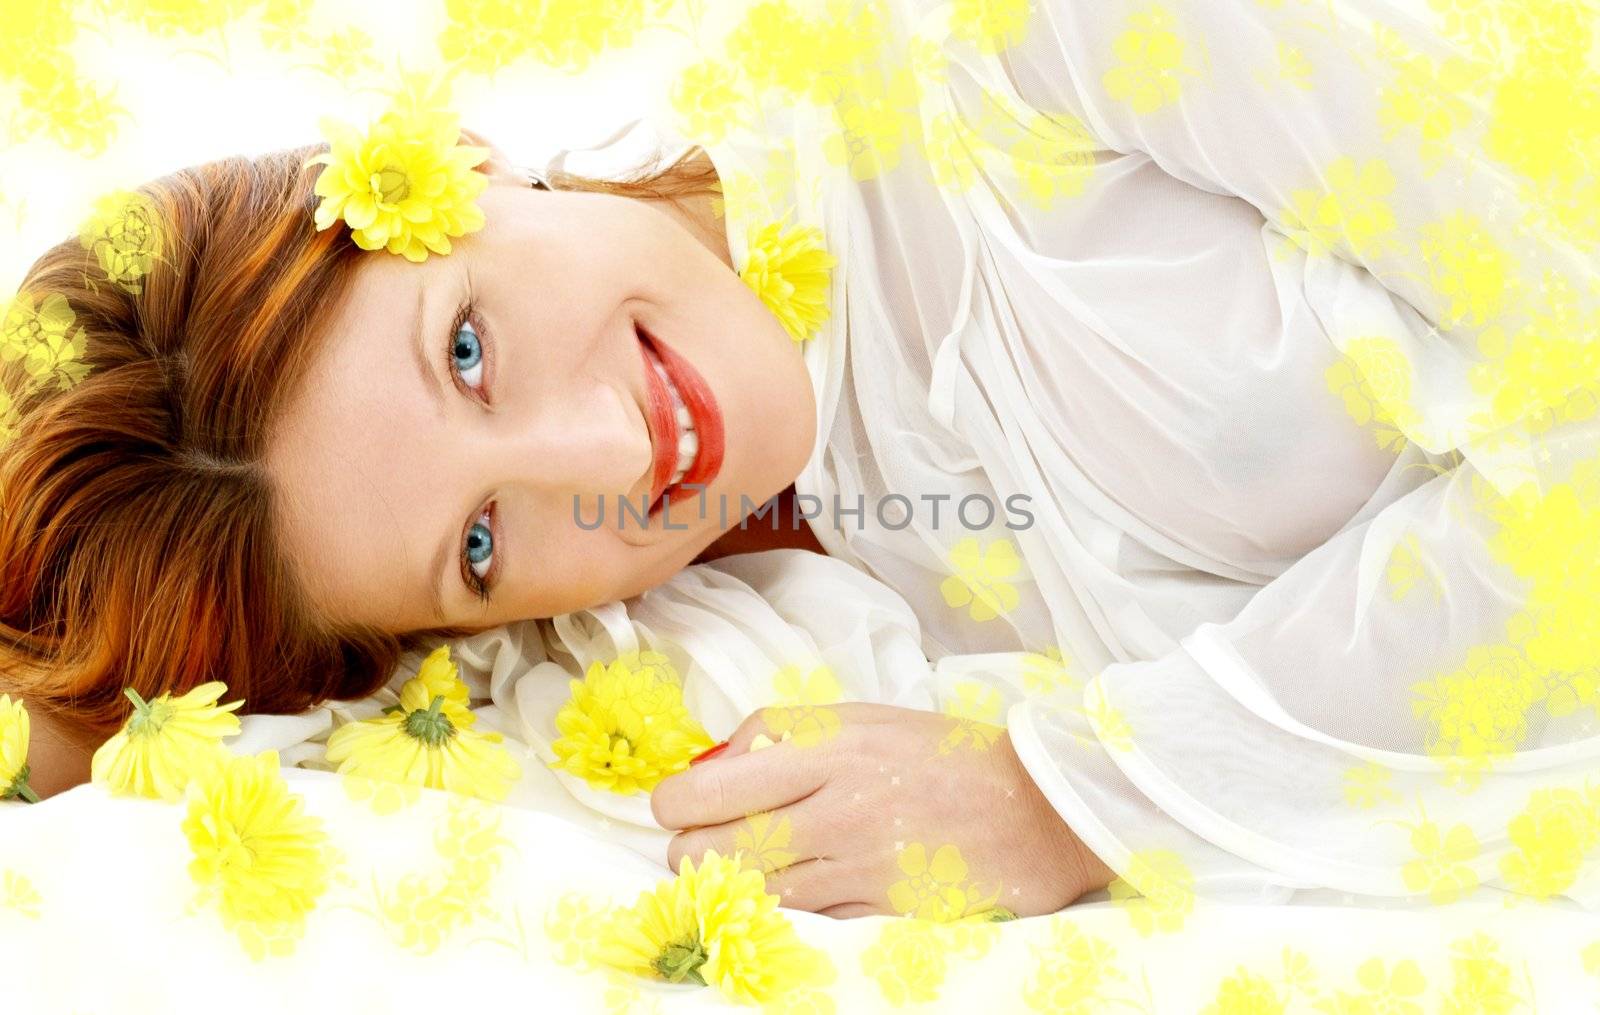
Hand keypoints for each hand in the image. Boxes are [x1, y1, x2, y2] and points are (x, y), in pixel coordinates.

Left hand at [649, 702, 1117, 918]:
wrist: (1037, 809)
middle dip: (687, 849)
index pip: (709, 787)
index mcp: (829, 748)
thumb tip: (712, 764)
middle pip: (713, 848)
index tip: (678, 807)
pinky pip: (800, 919)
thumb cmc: (944, 755)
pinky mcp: (878, 911)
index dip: (673, 805)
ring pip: (749, 892)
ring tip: (735, 866)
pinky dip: (778, 908)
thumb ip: (784, 733)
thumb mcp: (862, 718)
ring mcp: (857, 867)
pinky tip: (783, 891)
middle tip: (696, 842)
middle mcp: (836, 808)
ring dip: (726, 884)